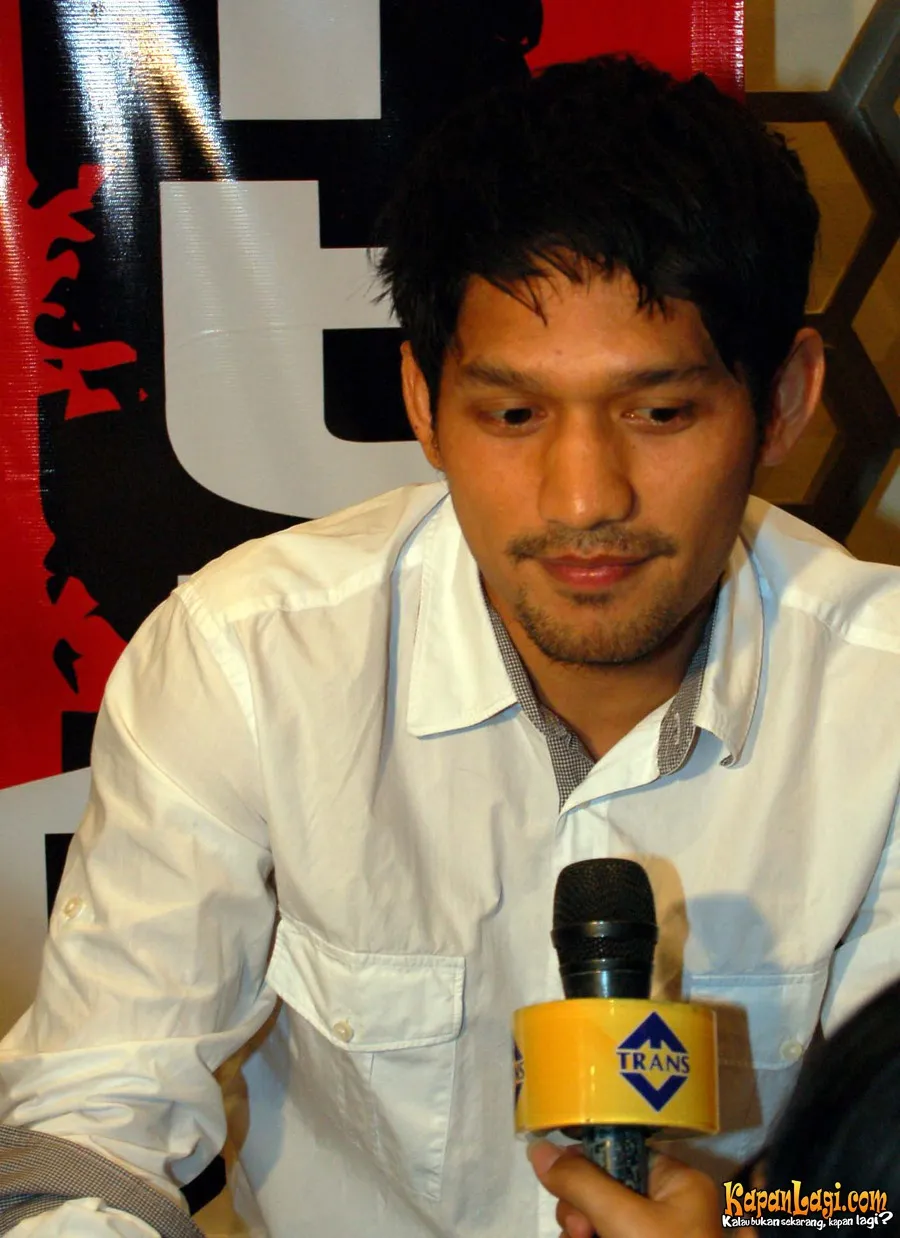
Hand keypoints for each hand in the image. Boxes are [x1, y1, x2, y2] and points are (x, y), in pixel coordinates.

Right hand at [528, 1139, 725, 1237]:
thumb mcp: (625, 1222)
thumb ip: (582, 1184)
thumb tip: (539, 1149)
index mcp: (678, 1184)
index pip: (620, 1154)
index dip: (586, 1168)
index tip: (566, 1191)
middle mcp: (667, 1209)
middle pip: (603, 1191)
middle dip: (581, 1212)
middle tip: (582, 1234)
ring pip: (597, 1223)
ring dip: (578, 1234)